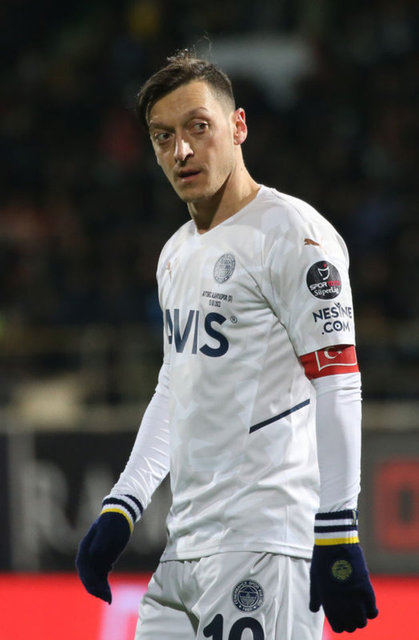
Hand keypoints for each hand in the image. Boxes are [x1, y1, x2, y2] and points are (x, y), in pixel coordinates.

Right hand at [76, 512, 130, 603]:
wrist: (120, 517)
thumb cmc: (113, 522)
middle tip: (104, 597)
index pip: (83, 566)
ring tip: (108, 598)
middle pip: (87, 575)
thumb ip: (101, 540)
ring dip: (100, 589)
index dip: (87, 578)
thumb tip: (94, 553)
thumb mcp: (107, 529)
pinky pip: (102, 576)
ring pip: (95, 578)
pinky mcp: (105, 561)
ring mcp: (96, 559)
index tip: (95, 587)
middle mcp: (89, 555)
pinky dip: (105, 585)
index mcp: (86, 547)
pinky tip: (109, 592)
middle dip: (94, 587)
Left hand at [310, 511, 377, 632]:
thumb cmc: (322, 559)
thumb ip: (315, 597)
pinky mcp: (366, 589)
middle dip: (350, 623)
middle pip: (352, 626)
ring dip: (361, 619)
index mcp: (328, 602)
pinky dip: (371, 611)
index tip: (340, 619)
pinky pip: (373, 611)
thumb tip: (314, 610)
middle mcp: (343, 603)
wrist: (335, 543)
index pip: (338, 627)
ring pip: (363, 622)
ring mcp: (356, 597)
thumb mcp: (314, 579)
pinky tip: (367, 605)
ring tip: (358, 611)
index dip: (339, 625)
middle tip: (349, 615)